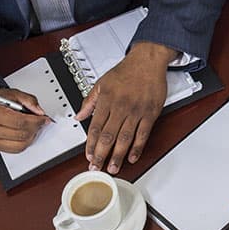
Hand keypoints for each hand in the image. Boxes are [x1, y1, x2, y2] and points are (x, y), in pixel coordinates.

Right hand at [0, 86, 47, 152]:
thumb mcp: (10, 93)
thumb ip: (27, 100)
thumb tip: (39, 112)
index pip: (19, 122)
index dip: (35, 121)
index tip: (44, 119)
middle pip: (21, 134)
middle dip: (35, 128)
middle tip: (40, 122)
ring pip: (20, 145)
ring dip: (31, 137)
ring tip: (33, 128)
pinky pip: (15, 150)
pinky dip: (24, 143)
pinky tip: (26, 134)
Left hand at [76, 42, 171, 172]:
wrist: (147, 61)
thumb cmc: (126, 71)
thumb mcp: (101, 83)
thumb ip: (89, 101)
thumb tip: (78, 116)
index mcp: (106, 100)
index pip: (95, 127)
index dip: (91, 144)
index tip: (88, 156)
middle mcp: (120, 107)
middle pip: (108, 136)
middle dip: (101, 155)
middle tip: (97, 168)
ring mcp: (136, 111)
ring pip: (125, 138)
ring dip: (117, 156)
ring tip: (113, 168)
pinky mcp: (150, 113)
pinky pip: (143, 134)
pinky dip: (137, 148)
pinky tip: (132, 157)